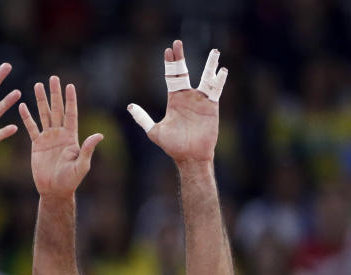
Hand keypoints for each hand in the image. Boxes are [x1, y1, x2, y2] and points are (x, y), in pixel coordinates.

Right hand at [19, 77, 102, 197]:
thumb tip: (99, 135)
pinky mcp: (37, 145)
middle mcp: (60, 134)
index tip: (69, 85)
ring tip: (37, 85)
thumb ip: (87, 149)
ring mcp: (48, 138)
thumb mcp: (82, 165)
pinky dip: (27, 117)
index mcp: (71, 136)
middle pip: (57, 110)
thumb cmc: (70, 180)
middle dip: (55, 94)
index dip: (70, 100)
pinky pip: (31, 128)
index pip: (71, 114)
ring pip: (43, 115)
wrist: (54, 190)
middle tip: (52, 78)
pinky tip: (23, 106)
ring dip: (41, 100)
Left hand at [127, 40, 224, 164]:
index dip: (169, 63)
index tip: (167, 49)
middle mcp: (187, 96)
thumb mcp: (154, 131)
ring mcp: (200, 100)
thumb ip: (143, 118)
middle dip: (180, 58)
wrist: (189, 156)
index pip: (171, 76)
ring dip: (210, 64)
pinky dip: (219, 80)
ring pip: (206, 77)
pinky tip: (221, 70)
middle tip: (177, 42)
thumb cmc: (172, 145)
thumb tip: (129, 106)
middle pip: (184, 72)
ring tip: (214, 51)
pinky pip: (216, 90)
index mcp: (174, 100)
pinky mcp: (212, 106)